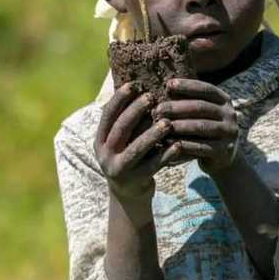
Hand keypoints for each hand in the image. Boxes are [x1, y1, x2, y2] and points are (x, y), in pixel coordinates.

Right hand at [95, 82, 179, 202]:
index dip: (118, 100)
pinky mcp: (135, 181)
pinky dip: (166, 155)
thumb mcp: (119, 143)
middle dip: (135, 112)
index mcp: (100, 141)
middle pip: (120, 129)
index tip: (132, 85)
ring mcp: (119, 169)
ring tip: (167, 122)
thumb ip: (124, 123)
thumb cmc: (128, 159)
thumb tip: (137, 89)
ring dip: (152, 134)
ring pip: (136, 148)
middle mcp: (105, 154)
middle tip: (151, 97)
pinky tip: (178, 145)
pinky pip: (153, 165)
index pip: (107, 116)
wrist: (127, 194)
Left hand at [153, 79, 240, 174]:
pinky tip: (168, 142)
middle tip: (158, 109)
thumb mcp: (201, 113)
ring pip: (201, 126)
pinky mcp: (224, 151)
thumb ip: (189, 101)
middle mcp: (230, 114)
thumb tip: (166, 87)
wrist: (221, 158)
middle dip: (177, 107)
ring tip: (162, 125)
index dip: (188, 86)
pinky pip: (201, 146)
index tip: (169, 84)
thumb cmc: (203, 130)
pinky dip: (184, 144)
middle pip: (201, 107)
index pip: (206, 89)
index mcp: (224, 101)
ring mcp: (229, 133)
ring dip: (179, 125)